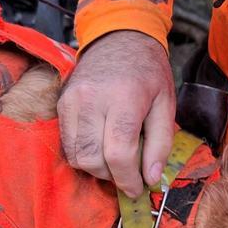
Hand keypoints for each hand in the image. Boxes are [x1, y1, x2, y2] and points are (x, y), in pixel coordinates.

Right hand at [59, 30, 174, 195]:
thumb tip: (150, 179)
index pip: (119, 153)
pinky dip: (83, 155)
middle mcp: (93, 100)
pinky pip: (67, 144)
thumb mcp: (167, 103)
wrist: (120, 38)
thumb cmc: (148, 72)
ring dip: (96, 168)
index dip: (128, 180)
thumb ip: (160, 143)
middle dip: (112, 177)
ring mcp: (72, 101)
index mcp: (125, 99)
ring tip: (115, 160)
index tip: (137, 190)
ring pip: (76, 156)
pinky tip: (101, 146)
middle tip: (128, 174)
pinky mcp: (61, 104)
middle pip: (93, 159)